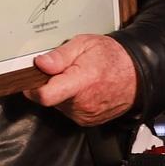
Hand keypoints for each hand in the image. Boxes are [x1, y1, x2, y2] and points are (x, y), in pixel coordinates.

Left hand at [23, 34, 137, 125]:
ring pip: (58, 105)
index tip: (28, 80)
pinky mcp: (88, 122)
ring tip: (76, 77)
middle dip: (50, 84)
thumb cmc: (110, 56)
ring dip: (60, 92)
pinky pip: (69, 111)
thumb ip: (59, 55)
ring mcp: (86, 116)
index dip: (32, 88)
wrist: (136, 74)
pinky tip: (82, 88)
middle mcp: (83, 104)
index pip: (46, 95)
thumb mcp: (83, 44)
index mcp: (81, 82)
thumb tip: (40, 64)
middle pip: (50, 99)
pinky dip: (70, 100)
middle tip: (63, 70)